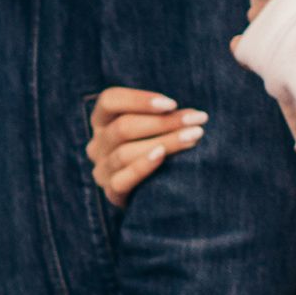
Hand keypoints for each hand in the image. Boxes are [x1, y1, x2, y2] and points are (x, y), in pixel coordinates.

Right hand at [86, 87, 205, 206]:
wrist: (155, 194)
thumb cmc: (159, 146)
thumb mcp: (153, 126)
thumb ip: (161, 115)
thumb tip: (190, 114)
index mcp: (103, 121)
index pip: (110, 100)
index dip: (139, 100)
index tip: (172, 104)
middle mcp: (98, 144)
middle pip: (123, 127)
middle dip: (164, 122)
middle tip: (197, 119)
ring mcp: (102, 170)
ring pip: (125, 153)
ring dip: (164, 142)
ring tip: (194, 137)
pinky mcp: (112, 193)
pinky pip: (122, 181)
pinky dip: (141, 166)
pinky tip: (162, 156)